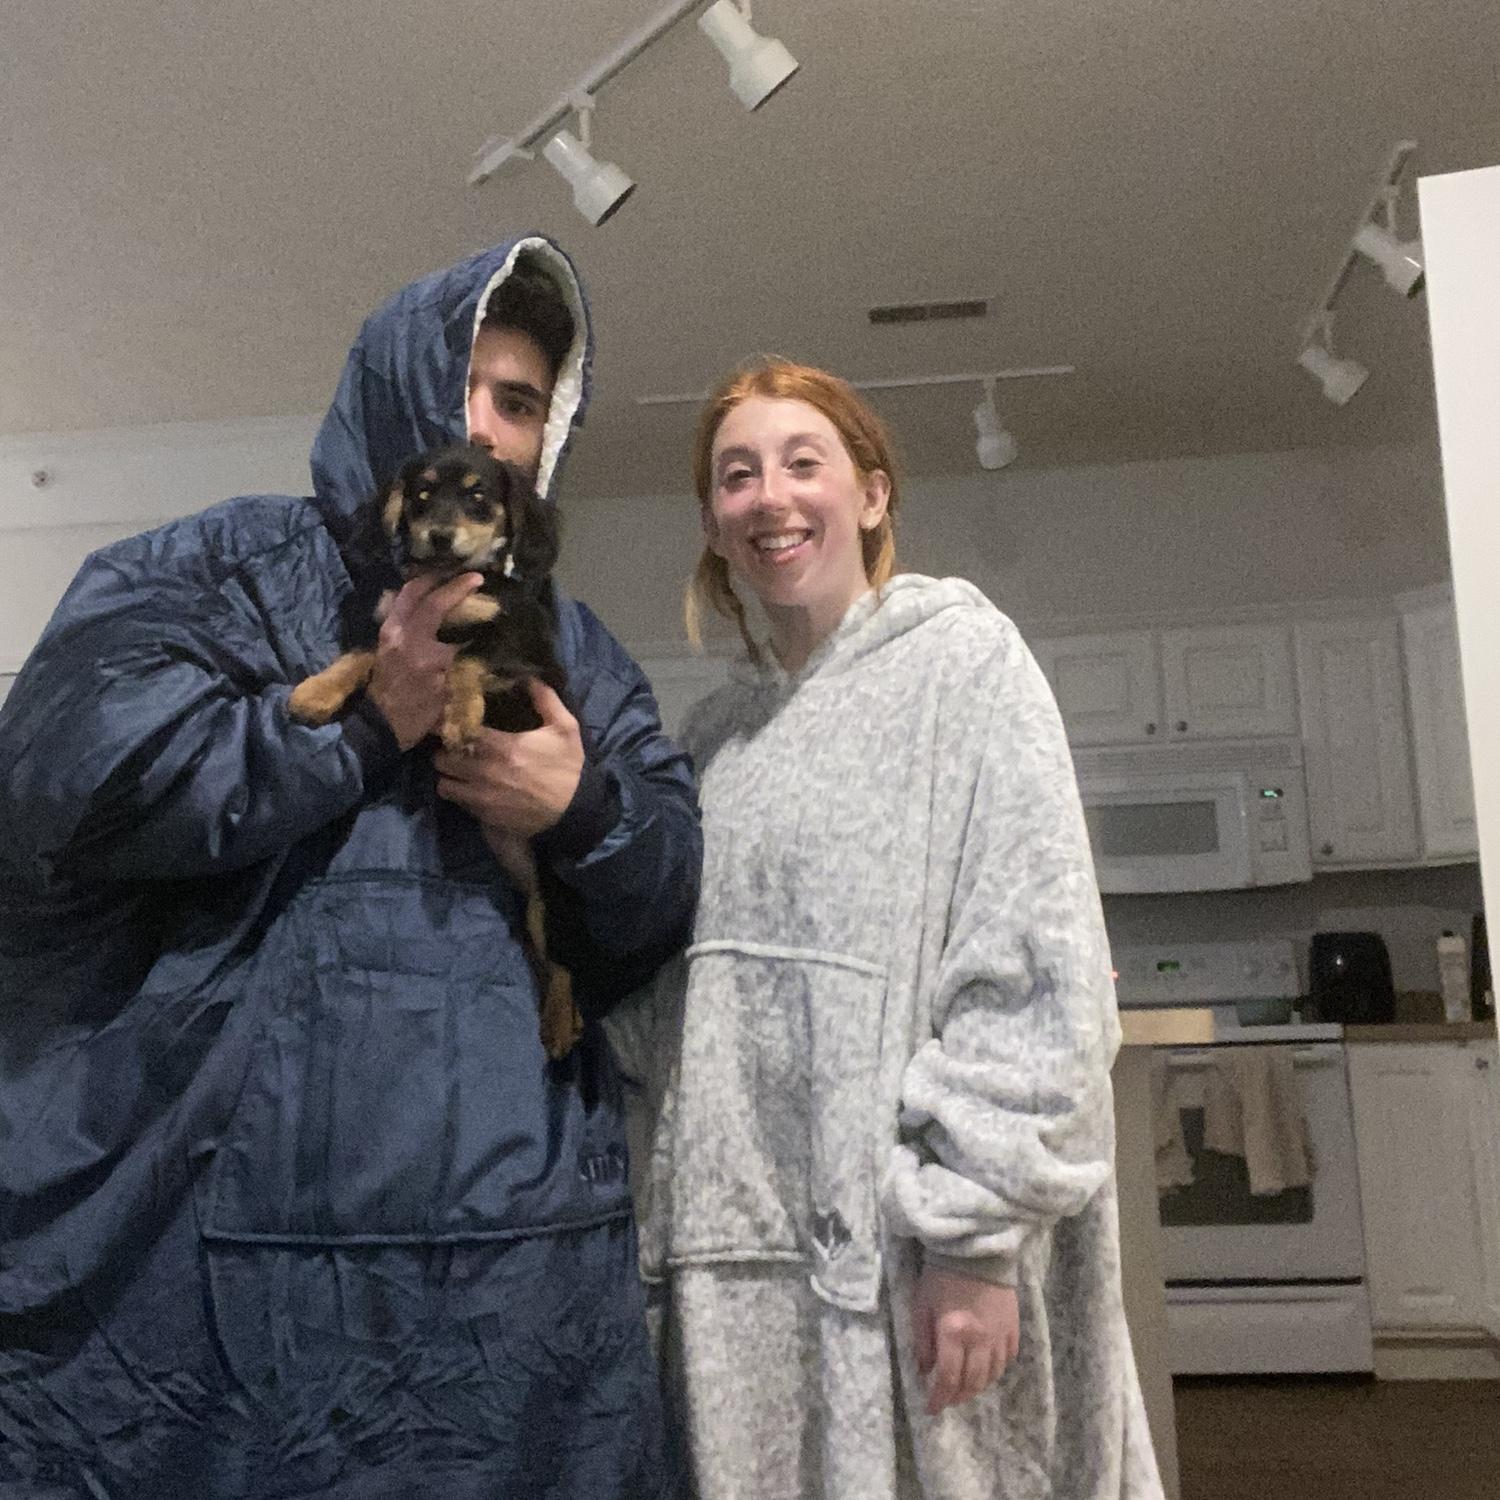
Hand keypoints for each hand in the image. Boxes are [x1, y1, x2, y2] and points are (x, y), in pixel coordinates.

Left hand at [367, 573, 482, 749]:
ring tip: (443, 578)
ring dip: (424, 583)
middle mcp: (400, 633)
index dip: (461, 590)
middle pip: (418, 592)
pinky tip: (426, 596)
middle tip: (460, 572)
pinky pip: (398, 606)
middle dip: (441, 578)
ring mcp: (388, 633)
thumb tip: (472, 638)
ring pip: (404, 595)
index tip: (479, 579)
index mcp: (419, 647)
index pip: (442, 608)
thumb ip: (458, 660)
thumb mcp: (446, 690)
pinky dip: (413, 596)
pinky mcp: (383, 638)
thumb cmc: (417, 714)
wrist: (380, 726)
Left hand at [434, 679, 584, 837]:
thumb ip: (546, 700)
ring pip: (445, 785)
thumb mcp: (565, 729)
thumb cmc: (568, 768)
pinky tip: (472, 790)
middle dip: (445, 753)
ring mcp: (483, 798)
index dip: (452, 727)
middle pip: (443, 761)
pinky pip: (459, 805)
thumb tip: (529, 676)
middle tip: (454, 749)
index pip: (459, 732)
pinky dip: (461, 797)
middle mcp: (485, 772)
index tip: (453, 724)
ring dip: (449, 777)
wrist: (576, 811)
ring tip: (458, 772)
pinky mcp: (485, 817)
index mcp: (502, 747)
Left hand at [913, 1266, 1019, 1415]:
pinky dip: (996, 1369)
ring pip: (992, 1374)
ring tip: (965, 1388)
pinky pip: (1008, 1358)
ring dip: (977, 1387)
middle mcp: (980, 1339)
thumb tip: (925, 1370)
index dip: (939, 1398)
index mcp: (954, 1332)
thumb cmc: (941, 1273)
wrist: (975, 1247)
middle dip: (958, 1396)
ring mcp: (1000, 1334)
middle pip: (972, 1382)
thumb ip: (922, 1340)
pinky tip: (987, 1369)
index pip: (947, 1378)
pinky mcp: (1014, 1326)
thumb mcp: (922, 1304)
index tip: (931, 1409)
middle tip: (947, 1400)